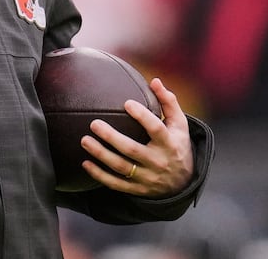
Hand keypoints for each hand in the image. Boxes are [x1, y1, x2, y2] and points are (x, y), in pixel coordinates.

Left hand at [78, 77, 193, 196]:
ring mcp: (147, 177)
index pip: (156, 129)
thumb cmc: (177, 144)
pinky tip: (85, 163)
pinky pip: (116, 184)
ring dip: (101, 154)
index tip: (126, 102)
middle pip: (132, 149)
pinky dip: (99, 175)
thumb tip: (154, 80)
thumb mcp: (179, 124)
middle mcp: (158, 162)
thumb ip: (168, 102)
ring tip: (84, 140)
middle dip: (111, 137)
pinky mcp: (137, 189)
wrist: (183, 182)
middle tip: (94, 123)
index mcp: (169, 143)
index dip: (142, 116)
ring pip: (121, 167)